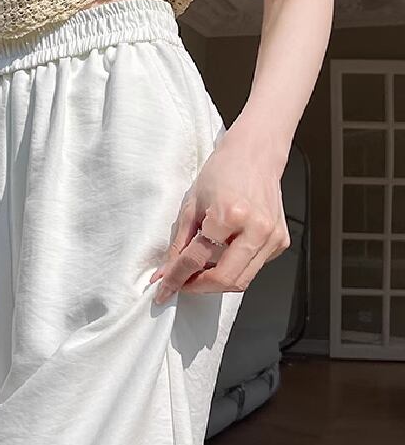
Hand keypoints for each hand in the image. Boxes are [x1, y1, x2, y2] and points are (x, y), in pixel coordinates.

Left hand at [150, 123, 290, 304]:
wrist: (255, 154)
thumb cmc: (222, 172)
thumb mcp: (190, 206)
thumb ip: (178, 245)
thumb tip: (165, 274)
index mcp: (230, 215)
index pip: (196, 260)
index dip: (176, 279)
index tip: (163, 290)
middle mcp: (256, 229)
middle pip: (223, 279)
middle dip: (198, 287)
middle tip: (181, 283)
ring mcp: (272, 237)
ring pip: (240, 281)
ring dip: (214, 282)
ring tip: (198, 272)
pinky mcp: (280, 242)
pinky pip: (253, 269)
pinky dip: (233, 270)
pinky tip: (221, 257)